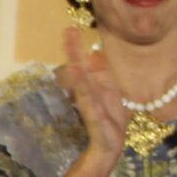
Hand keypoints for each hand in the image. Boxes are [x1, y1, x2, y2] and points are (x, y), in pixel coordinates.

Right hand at [62, 27, 130, 160]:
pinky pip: (88, 100)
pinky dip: (83, 88)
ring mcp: (89, 103)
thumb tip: (94, 53)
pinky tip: (77, 75)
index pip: (84, 63)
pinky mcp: (94, 116)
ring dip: (76, 64)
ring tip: (69, 47)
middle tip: (67, 30)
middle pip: (79, 67)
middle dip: (74, 50)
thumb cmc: (108, 120)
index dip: (77, 48)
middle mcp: (88, 92)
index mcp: (93, 85)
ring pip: (81, 81)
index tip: (70, 30)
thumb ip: (100, 74)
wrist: (109, 147)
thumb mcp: (109, 93)